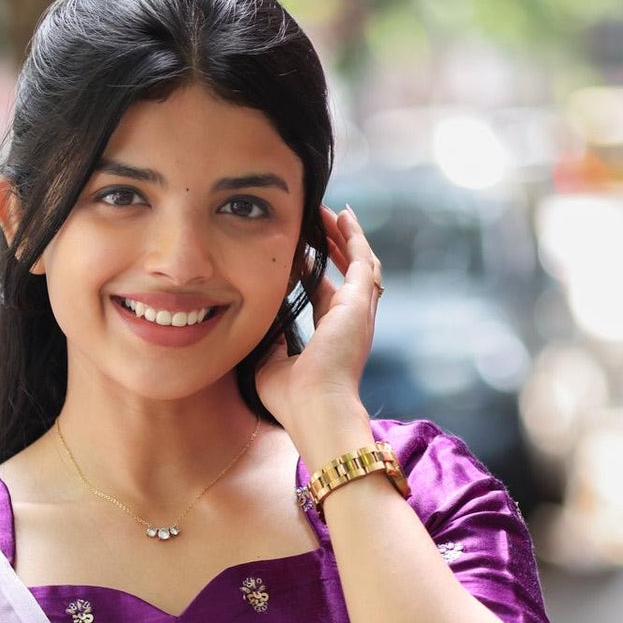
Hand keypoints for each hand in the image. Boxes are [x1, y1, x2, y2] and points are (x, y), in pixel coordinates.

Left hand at [254, 205, 382, 429]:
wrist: (316, 408)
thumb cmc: (293, 399)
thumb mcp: (270, 363)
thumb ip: (269, 339)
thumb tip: (260, 318)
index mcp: (331, 337)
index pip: (324, 295)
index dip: (313, 271)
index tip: (299, 252)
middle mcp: (351, 322)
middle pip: (348, 273)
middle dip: (335, 246)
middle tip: (321, 222)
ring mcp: (359, 311)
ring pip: (360, 262)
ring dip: (346, 236)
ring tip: (333, 213)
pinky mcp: (360, 302)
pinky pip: (362, 259)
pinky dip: (353, 236)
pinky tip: (341, 216)